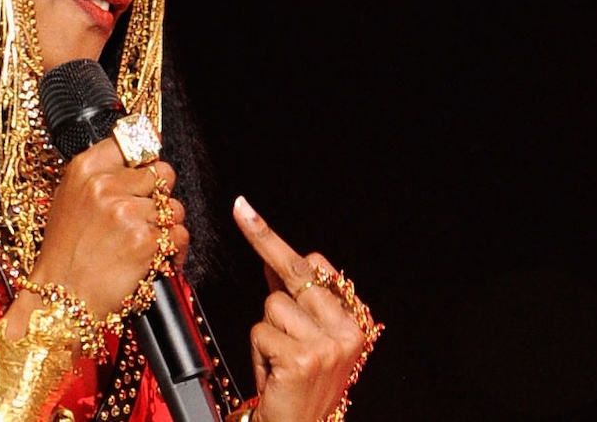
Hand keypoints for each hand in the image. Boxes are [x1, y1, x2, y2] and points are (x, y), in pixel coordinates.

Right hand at [30, 137, 189, 317]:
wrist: (61, 299)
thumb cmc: (65, 255)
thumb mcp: (69, 199)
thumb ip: (101, 175)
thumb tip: (140, 157)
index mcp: (85, 169)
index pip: (134, 141)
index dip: (145, 159)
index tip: (148, 167)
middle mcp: (105, 185)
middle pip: (163, 173)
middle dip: (158, 196)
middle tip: (140, 218)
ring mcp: (126, 211)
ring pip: (174, 208)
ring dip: (165, 227)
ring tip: (139, 245)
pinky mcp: (145, 239)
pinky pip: (179, 235)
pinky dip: (172, 252)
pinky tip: (152, 260)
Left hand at [234, 196, 372, 421]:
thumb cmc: (299, 387)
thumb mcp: (306, 340)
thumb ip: (294, 301)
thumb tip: (271, 259)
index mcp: (354, 322)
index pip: (317, 267)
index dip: (277, 242)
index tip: (249, 212)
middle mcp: (348, 331)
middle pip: (293, 274)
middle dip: (264, 243)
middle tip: (242, 208)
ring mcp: (328, 345)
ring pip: (272, 306)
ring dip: (265, 333)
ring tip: (278, 361)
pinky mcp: (303, 358)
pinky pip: (261, 332)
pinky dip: (258, 353)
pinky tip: (274, 373)